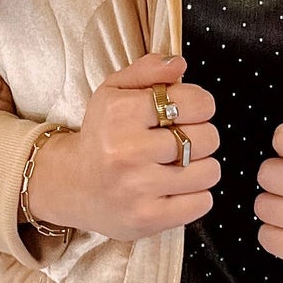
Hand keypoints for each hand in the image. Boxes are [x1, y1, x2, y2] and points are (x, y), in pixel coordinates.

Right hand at [24, 52, 220, 241]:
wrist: (73, 184)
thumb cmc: (102, 135)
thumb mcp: (114, 91)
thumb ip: (147, 71)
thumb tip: (179, 63)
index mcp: (121, 114)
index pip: (194, 102)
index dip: (201, 105)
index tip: (189, 112)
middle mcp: (127, 151)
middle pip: (207, 137)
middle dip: (201, 136)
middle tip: (182, 140)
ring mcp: (138, 188)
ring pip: (209, 171)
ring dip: (202, 167)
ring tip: (180, 164)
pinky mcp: (147, 218)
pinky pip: (202, 203)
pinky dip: (197, 194)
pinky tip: (177, 188)